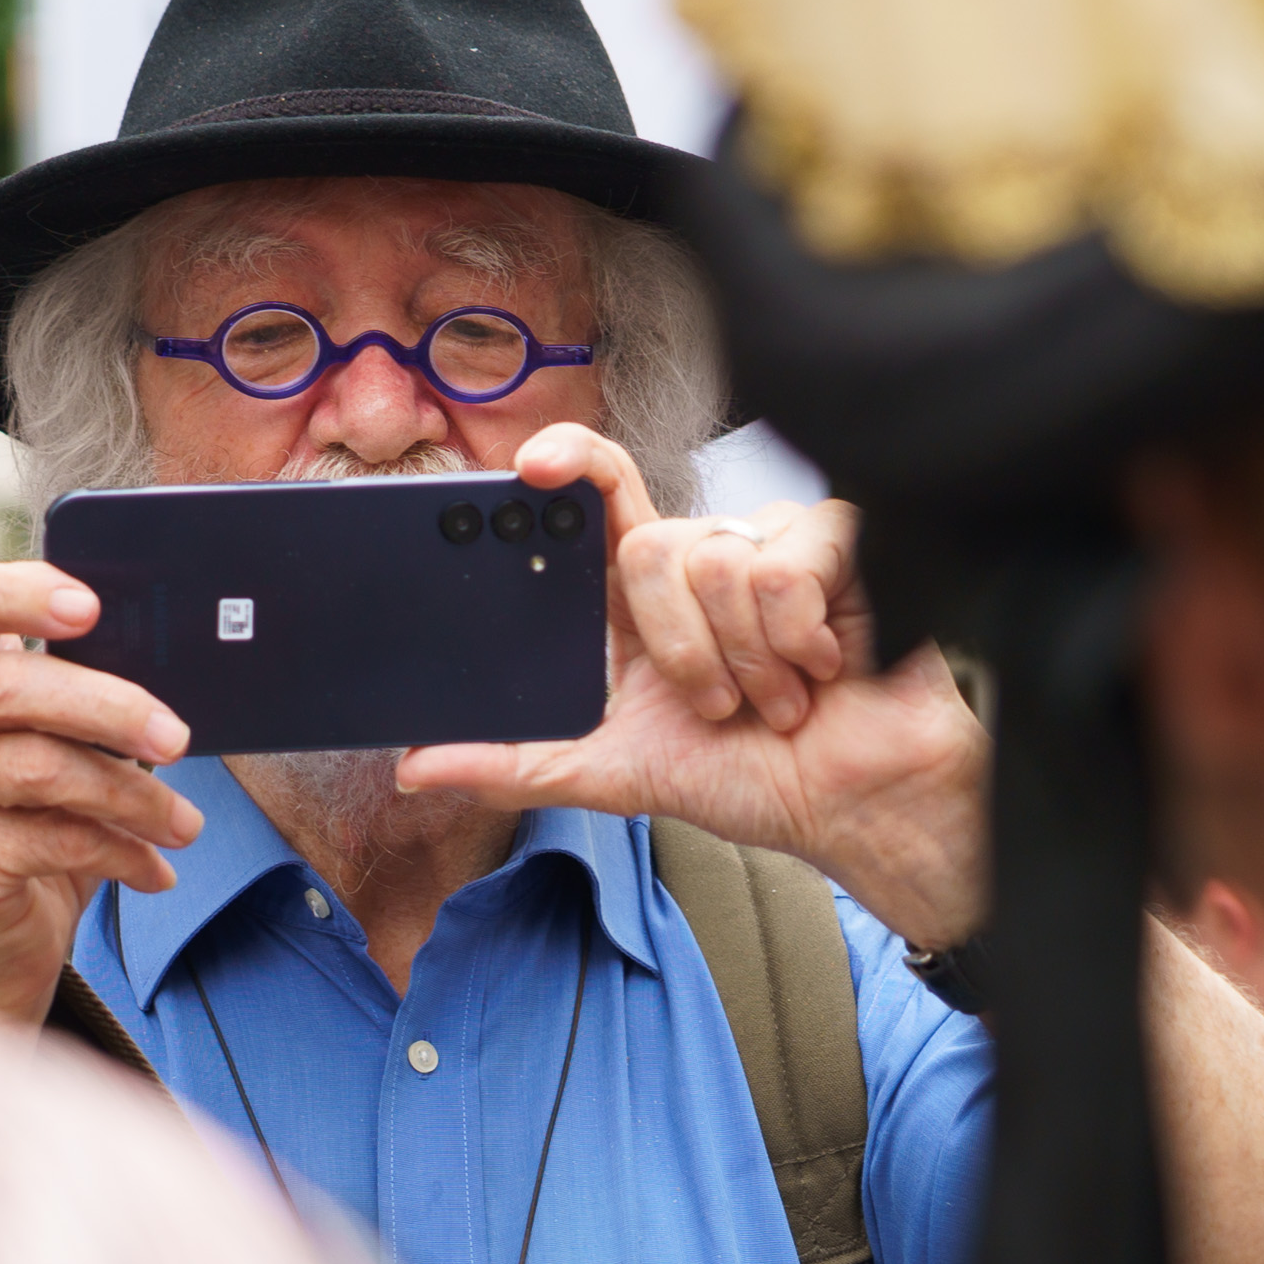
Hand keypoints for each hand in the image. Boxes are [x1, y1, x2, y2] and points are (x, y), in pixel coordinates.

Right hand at [0, 557, 205, 1022]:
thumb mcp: (56, 753)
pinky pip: (51, 837)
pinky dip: (119, 853)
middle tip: (178, 739)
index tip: (89, 607)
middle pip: (11, 684)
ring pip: (41, 767)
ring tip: (184, 824)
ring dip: (133, 797)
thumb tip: (170, 691)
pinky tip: (153, 869)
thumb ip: (83, 707)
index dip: (19, 593)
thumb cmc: (32, 830)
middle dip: (112, 708)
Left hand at [399, 426, 989, 948]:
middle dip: (681, 653)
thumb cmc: (747, 776)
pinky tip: (823, 667)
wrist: (848, 803)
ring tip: (778, 696)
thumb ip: (515, 763)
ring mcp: (770, 543)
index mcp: (644, 594)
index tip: (528, 467)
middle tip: (719, 704)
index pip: (598, 494)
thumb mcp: (611, 774)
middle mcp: (702, 555)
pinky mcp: (836, 544)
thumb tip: (415, 766)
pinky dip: (800, 642)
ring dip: (746, 663)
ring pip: (716, 564)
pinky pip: (785, 570)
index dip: (566, 460)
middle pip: (650, 546)